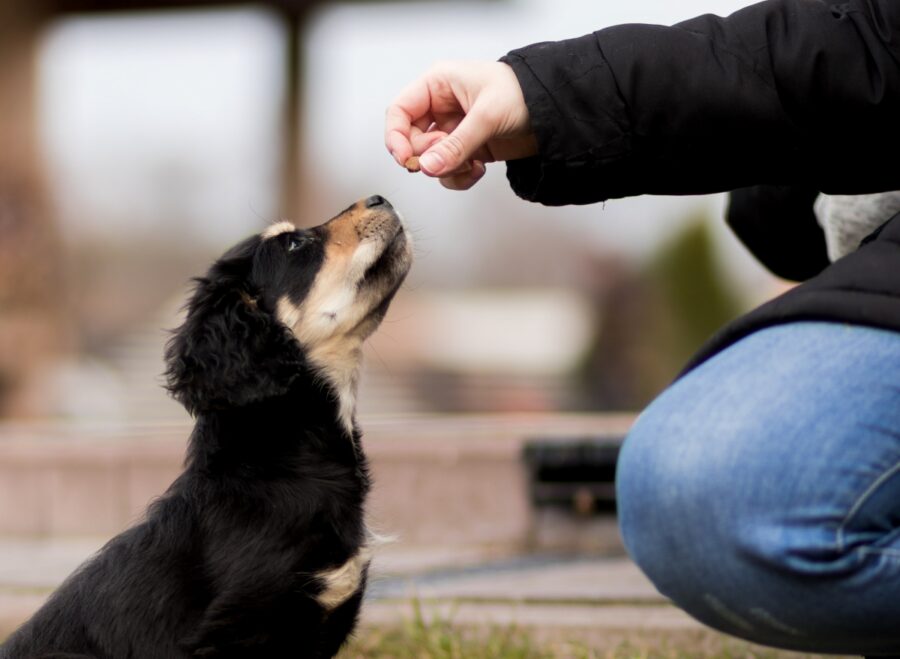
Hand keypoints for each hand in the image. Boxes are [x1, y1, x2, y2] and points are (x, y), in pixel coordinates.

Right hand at [385, 61, 536, 189]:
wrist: (555, 112)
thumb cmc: (524, 94)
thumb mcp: (487, 116)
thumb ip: (456, 145)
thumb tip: (428, 167)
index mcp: (438, 85)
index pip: (399, 111)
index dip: (396, 137)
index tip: (407, 159)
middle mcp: (441, 107)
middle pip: (411, 141)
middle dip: (428, 156)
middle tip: (447, 160)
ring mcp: (453, 130)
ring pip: (430, 160)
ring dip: (447, 169)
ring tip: (471, 163)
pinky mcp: (466, 149)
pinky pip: (448, 170)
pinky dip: (460, 176)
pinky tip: (479, 168)